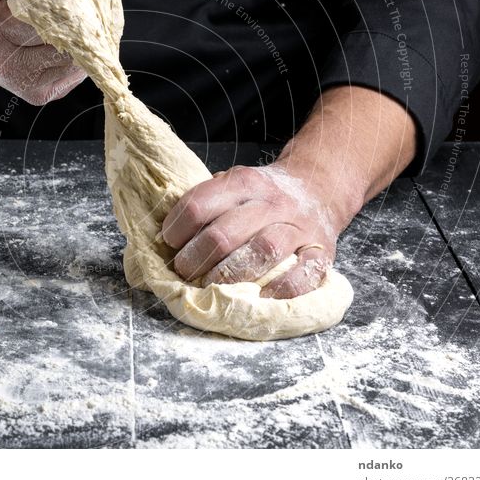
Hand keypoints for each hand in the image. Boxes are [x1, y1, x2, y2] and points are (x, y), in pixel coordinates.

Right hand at [0, 0, 86, 103]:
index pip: (52, 13)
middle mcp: (5, 60)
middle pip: (68, 39)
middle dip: (82, 20)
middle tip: (83, 3)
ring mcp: (22, 83)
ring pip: (76, 59)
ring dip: (84, 40)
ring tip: (74, 23)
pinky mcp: (37, 95)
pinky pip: (75, 74)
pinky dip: (79, 56)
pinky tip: (67, 42)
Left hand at [161, 164, 343, 298]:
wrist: (319, 188)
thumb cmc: (263, 197)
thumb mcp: (233, 186)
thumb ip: (204, 206)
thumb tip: (158, 242)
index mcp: (244, 182)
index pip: (199, 205)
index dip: (176, 228)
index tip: (168, 243)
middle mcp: (271, 202)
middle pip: (225, 234)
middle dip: (195, 258)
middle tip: (184, 270)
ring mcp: (298, 227)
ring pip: (262, 251)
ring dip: (230, 275)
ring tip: (213, 286)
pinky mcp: (322, 251)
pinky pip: (303, 273)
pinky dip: (281, 289)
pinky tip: (261, 297)